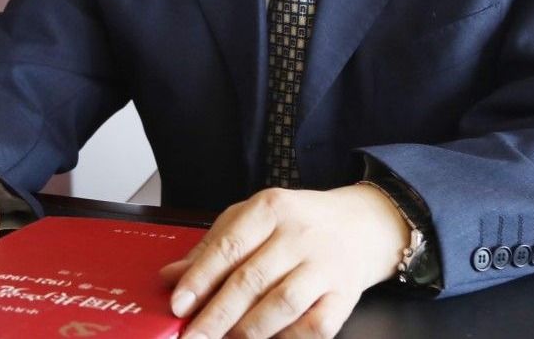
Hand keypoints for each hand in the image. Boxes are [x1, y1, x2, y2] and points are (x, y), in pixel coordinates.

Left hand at [160, 184, 409, 338]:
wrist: (362, 224)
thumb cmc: (299, 221)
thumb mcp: (255, 217)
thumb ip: (214, 244)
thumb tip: (171, 275)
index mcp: (271, 208)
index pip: (230, 245)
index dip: (201, 277)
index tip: (177, 303)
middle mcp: (298, 234)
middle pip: (251, 279)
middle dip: (216, 314)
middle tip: (192, 336)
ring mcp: (323, 266)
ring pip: (280, 305)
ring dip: (247, 330)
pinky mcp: (343, 295)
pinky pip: (313, 327)